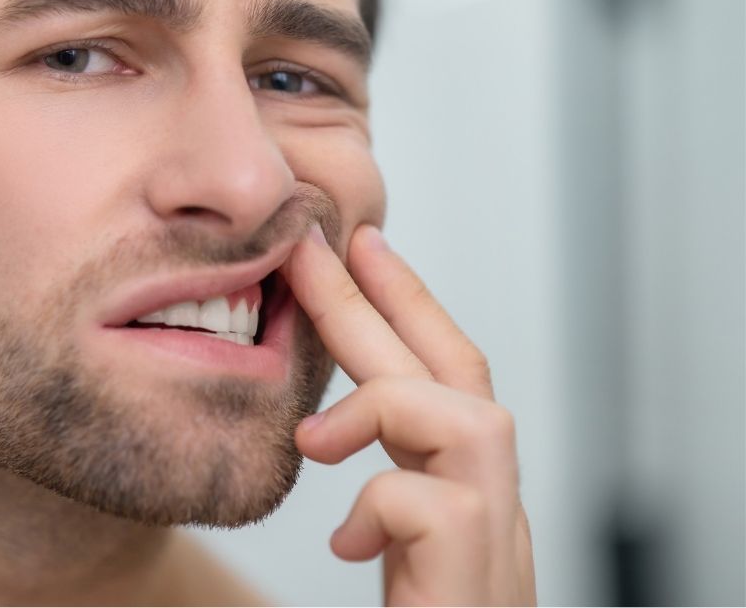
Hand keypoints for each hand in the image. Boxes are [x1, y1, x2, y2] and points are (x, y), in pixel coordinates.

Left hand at [282, 224, 535, 605]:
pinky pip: (434, 507)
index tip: (360, 244)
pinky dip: (378, 504)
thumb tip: (312, 434)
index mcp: (462, 497)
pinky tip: (345, 543)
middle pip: (456, 375)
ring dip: (385, 405)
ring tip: (315, 436)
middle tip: (326, 238)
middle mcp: (495, 512)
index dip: (406, 304)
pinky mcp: (479, 584)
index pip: (444, 377)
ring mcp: (497, 548)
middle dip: (387, 299)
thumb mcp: (389, 560)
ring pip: (472, 422)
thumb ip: (374, 502)